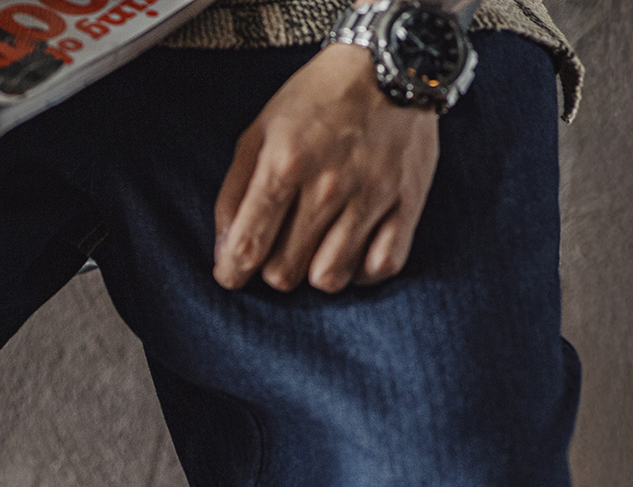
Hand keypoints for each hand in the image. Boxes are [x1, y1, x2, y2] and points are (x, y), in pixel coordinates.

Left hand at [214, 44, 438, 293]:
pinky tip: (354, 246)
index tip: (232, 274)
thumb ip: (235, 194)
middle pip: (284, 273)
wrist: (391, 62)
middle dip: (275, 266)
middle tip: (283, 242)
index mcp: (286, 163)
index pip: (248, 247)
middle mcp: (328, 184)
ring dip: (317, 269)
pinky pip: (379, 268)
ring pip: (329, 278)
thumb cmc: (319, 99)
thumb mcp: (261, 130)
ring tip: (319, 243)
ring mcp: (371, 197)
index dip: (232, 273)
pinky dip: (362, 268)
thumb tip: (225, 253)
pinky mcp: (407, 205)